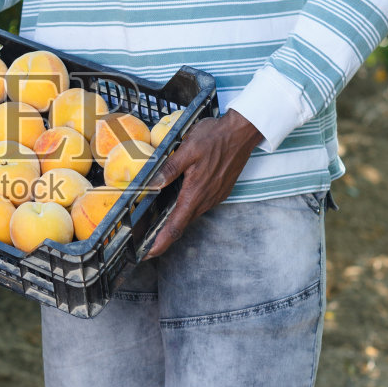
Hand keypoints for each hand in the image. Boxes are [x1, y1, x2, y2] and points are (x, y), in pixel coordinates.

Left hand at [141, 108, 263, 258]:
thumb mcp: (187, 149)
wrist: (243, 132)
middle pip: (182, 224)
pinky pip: (200, 205)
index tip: (148, 254)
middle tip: (145, 239)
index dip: (161, 243)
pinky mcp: (220, 190)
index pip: (175, 227)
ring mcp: (215, 196)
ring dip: (175, 222)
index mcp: (196, 193)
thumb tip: (151, 184)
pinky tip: (177, 203)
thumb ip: (169, 168)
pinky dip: (186, 210)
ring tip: (157, 224)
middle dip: (163, 236)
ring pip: (191, 215)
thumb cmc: (215, 137)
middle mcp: (206, 200)